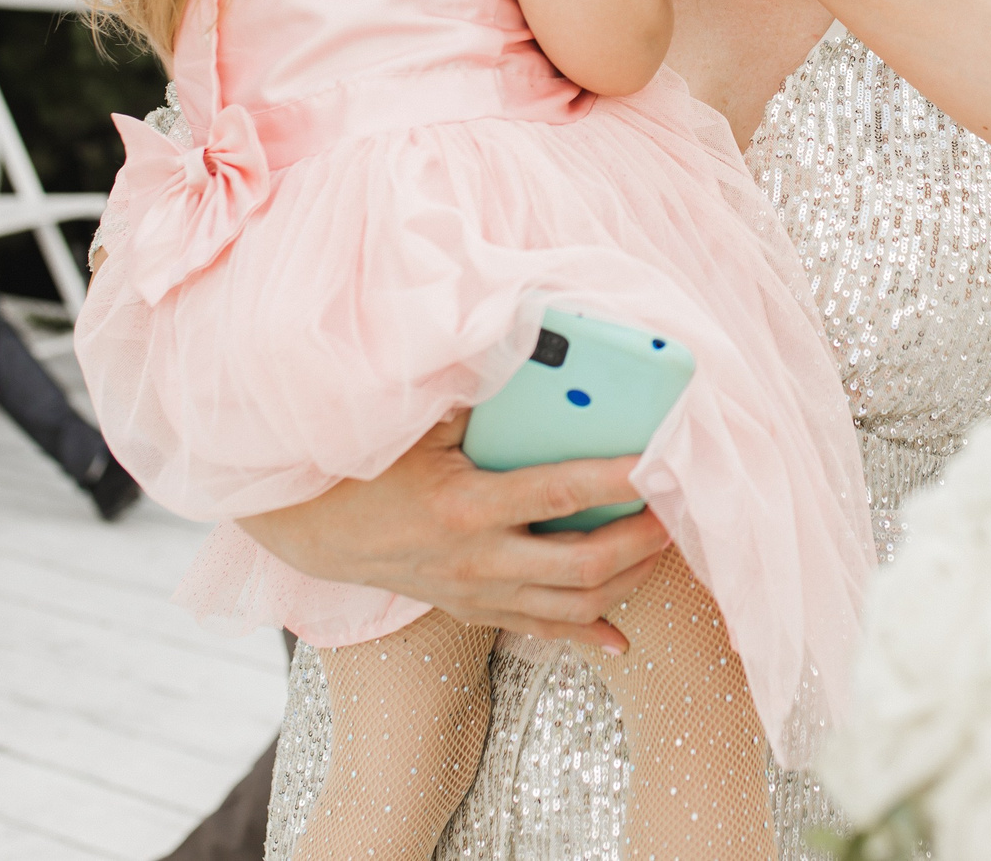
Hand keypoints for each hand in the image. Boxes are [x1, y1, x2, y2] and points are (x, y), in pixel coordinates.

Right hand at [238, 412, 671, 652]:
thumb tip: (540, 353)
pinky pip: (538, 630)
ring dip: (626, 582)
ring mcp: (475, 594)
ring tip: (661, 551)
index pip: (558, 494)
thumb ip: (477, 396)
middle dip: (640, 541)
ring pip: (569, 607)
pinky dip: (583, 634)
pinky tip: (619, 636)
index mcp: (465, 507)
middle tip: (678, 511)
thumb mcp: (416, 424)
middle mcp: (476, 561)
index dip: (614, 480)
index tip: (660, 461)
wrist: (311, 528)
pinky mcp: (471, 610)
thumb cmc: (367, 463)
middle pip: (581, 567)